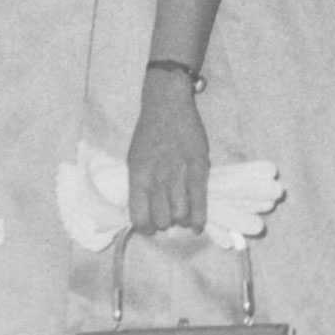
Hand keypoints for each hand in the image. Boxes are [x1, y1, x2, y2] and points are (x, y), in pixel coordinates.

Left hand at [126, 71, 209, 234]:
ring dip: (181, 220)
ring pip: (181, 215)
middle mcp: (157, 178)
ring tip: (182, 216)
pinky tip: (196, 225)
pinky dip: (199, 219)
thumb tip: (146, 211)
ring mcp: (179, 174)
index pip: (139, 217)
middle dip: (165, 223)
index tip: (149, 228)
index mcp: (137, 176)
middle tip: (168, 217)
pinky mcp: (199, 169)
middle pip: (162, 220)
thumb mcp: (134, 159)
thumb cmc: (148, 133)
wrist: (166, 105)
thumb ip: (139, 185)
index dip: (145, 228)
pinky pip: (200, 203)